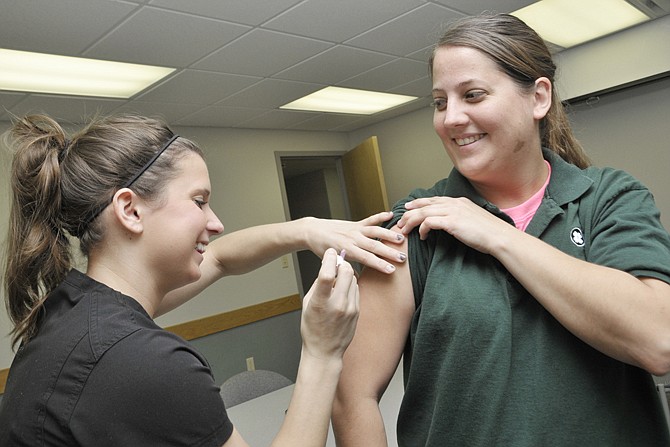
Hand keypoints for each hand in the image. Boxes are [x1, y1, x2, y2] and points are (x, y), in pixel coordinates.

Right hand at [300, 248, 358, 360]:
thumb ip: (318, 285)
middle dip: (341, 263)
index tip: (330, 253)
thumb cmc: (312, 329)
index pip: (327, 274)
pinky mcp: (358, 311)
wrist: (325, 351)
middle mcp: (337, 304)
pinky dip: (350, 286)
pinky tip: (343, 292)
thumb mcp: (307, 304)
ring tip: (338, 281)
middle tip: (335, 264)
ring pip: (354, 278)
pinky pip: (357, 289)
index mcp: (320, 302)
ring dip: (346, 274)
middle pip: (346, 271)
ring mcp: (350, 308)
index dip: (329, 259)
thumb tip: (327, 268)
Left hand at [303, 212, 405, 273]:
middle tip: (403, 258)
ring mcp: (355, 230)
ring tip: (402, 238)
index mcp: (347, 250)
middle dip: (389, 252)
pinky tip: (391, 215)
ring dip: (389, 234)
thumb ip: (345, 270)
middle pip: (374, 246)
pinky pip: (370, 219)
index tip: (391, 270)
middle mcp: (353, 239)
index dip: (379, 264)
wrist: (312, 231)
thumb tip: (355, 281)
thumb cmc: (321, 248)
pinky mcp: (355, 223)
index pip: (366, 259)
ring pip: (375, 231)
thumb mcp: (331, 263)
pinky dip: (380, 216)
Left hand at [396, 197, 513, 253]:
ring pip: (423, 213)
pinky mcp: (451, 222)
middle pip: (424, 204)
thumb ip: (459, 217)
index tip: (408, 208)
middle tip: (400, 220)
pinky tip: (423, 237)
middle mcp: (454, 203)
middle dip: (409, 212)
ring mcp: (453, 211)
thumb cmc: (488, 233)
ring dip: (411, 222)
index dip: (418, 203)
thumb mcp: (472, 220)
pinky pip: (429, 223)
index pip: (433, 200)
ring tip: (404, 230)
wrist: (499, 237)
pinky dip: (423, 229)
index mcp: (459, 201)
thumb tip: (449, 223)